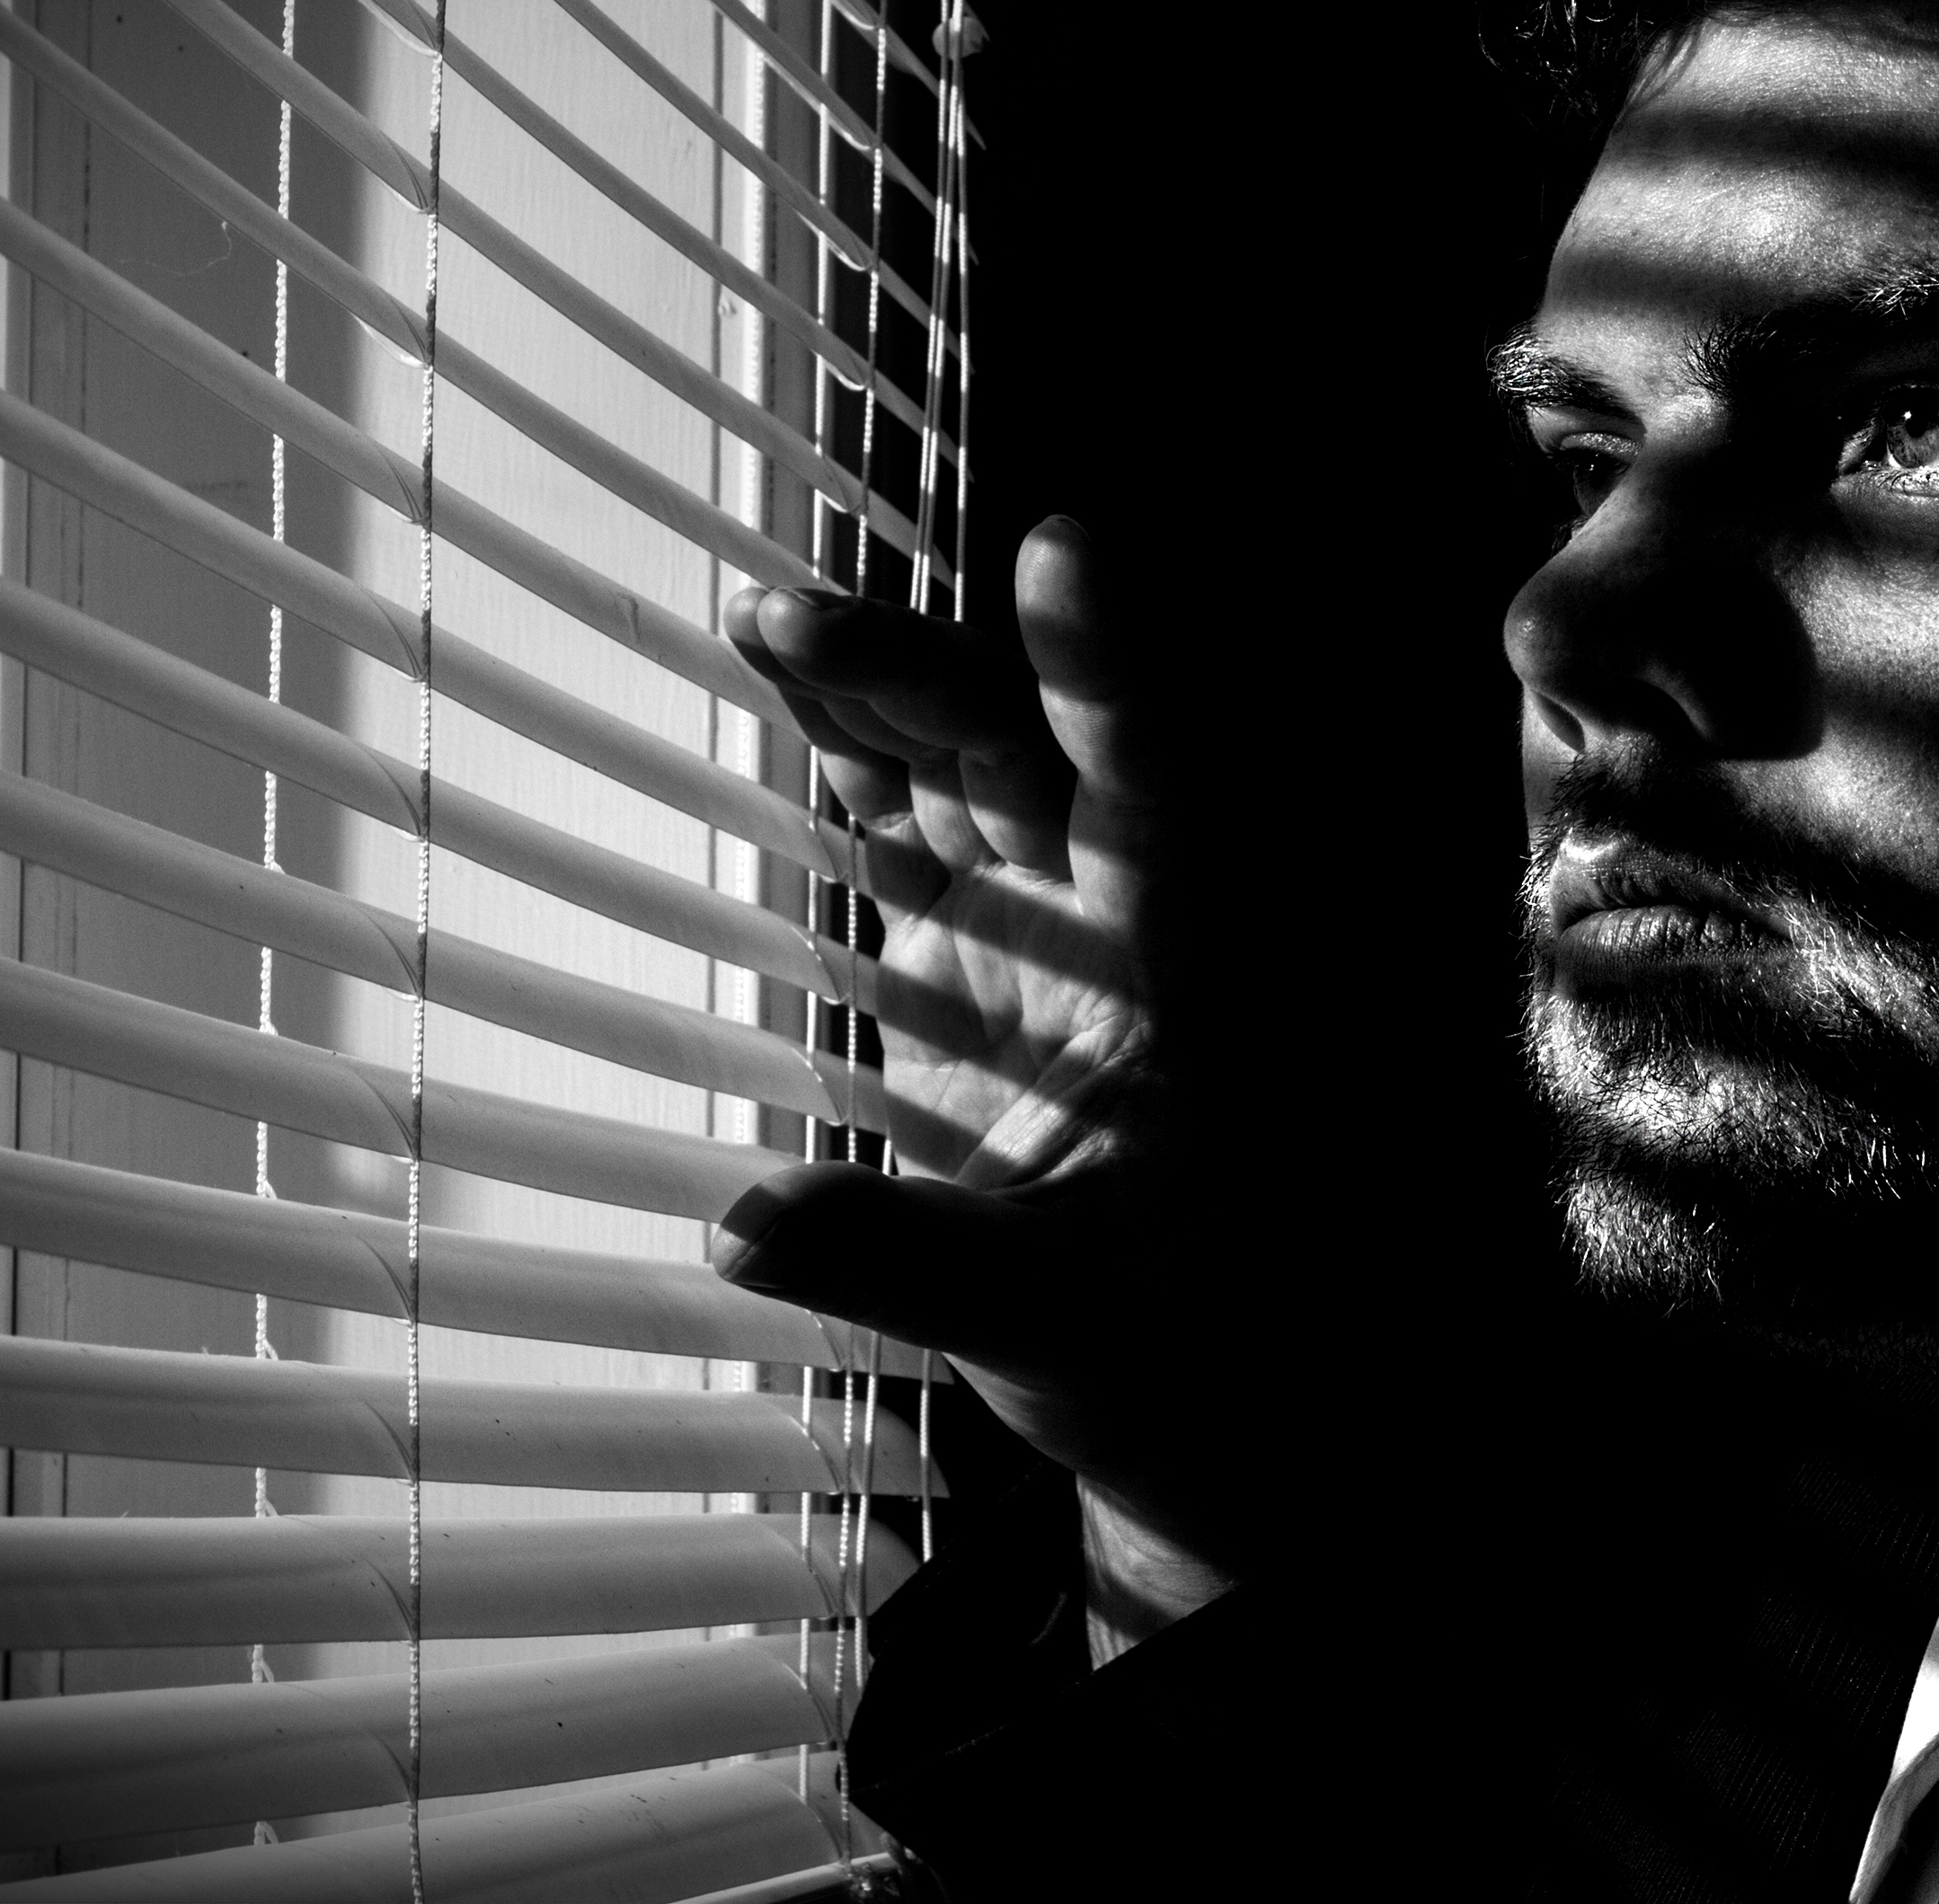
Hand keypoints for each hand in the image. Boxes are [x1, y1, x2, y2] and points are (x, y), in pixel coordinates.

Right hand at [712, 519, 1245, 1631]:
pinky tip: (789, 690)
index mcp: (1184, 975)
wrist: (1192, 1385)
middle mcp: (1114, 920)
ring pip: (961, 764)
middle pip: (1026, 752)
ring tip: (776, 628)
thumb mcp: (1062, 1327)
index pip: (1155, 790)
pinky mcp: (964, 959)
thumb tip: (746, 1227)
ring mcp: (1035, 928)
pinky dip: (852, 756)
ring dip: (876, 689)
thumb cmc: (1175, 1351)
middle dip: (925, 675)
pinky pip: (908, 822)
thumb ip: (914, 1265)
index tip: (1064, 553)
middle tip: (799, 631)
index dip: (1105, 672)